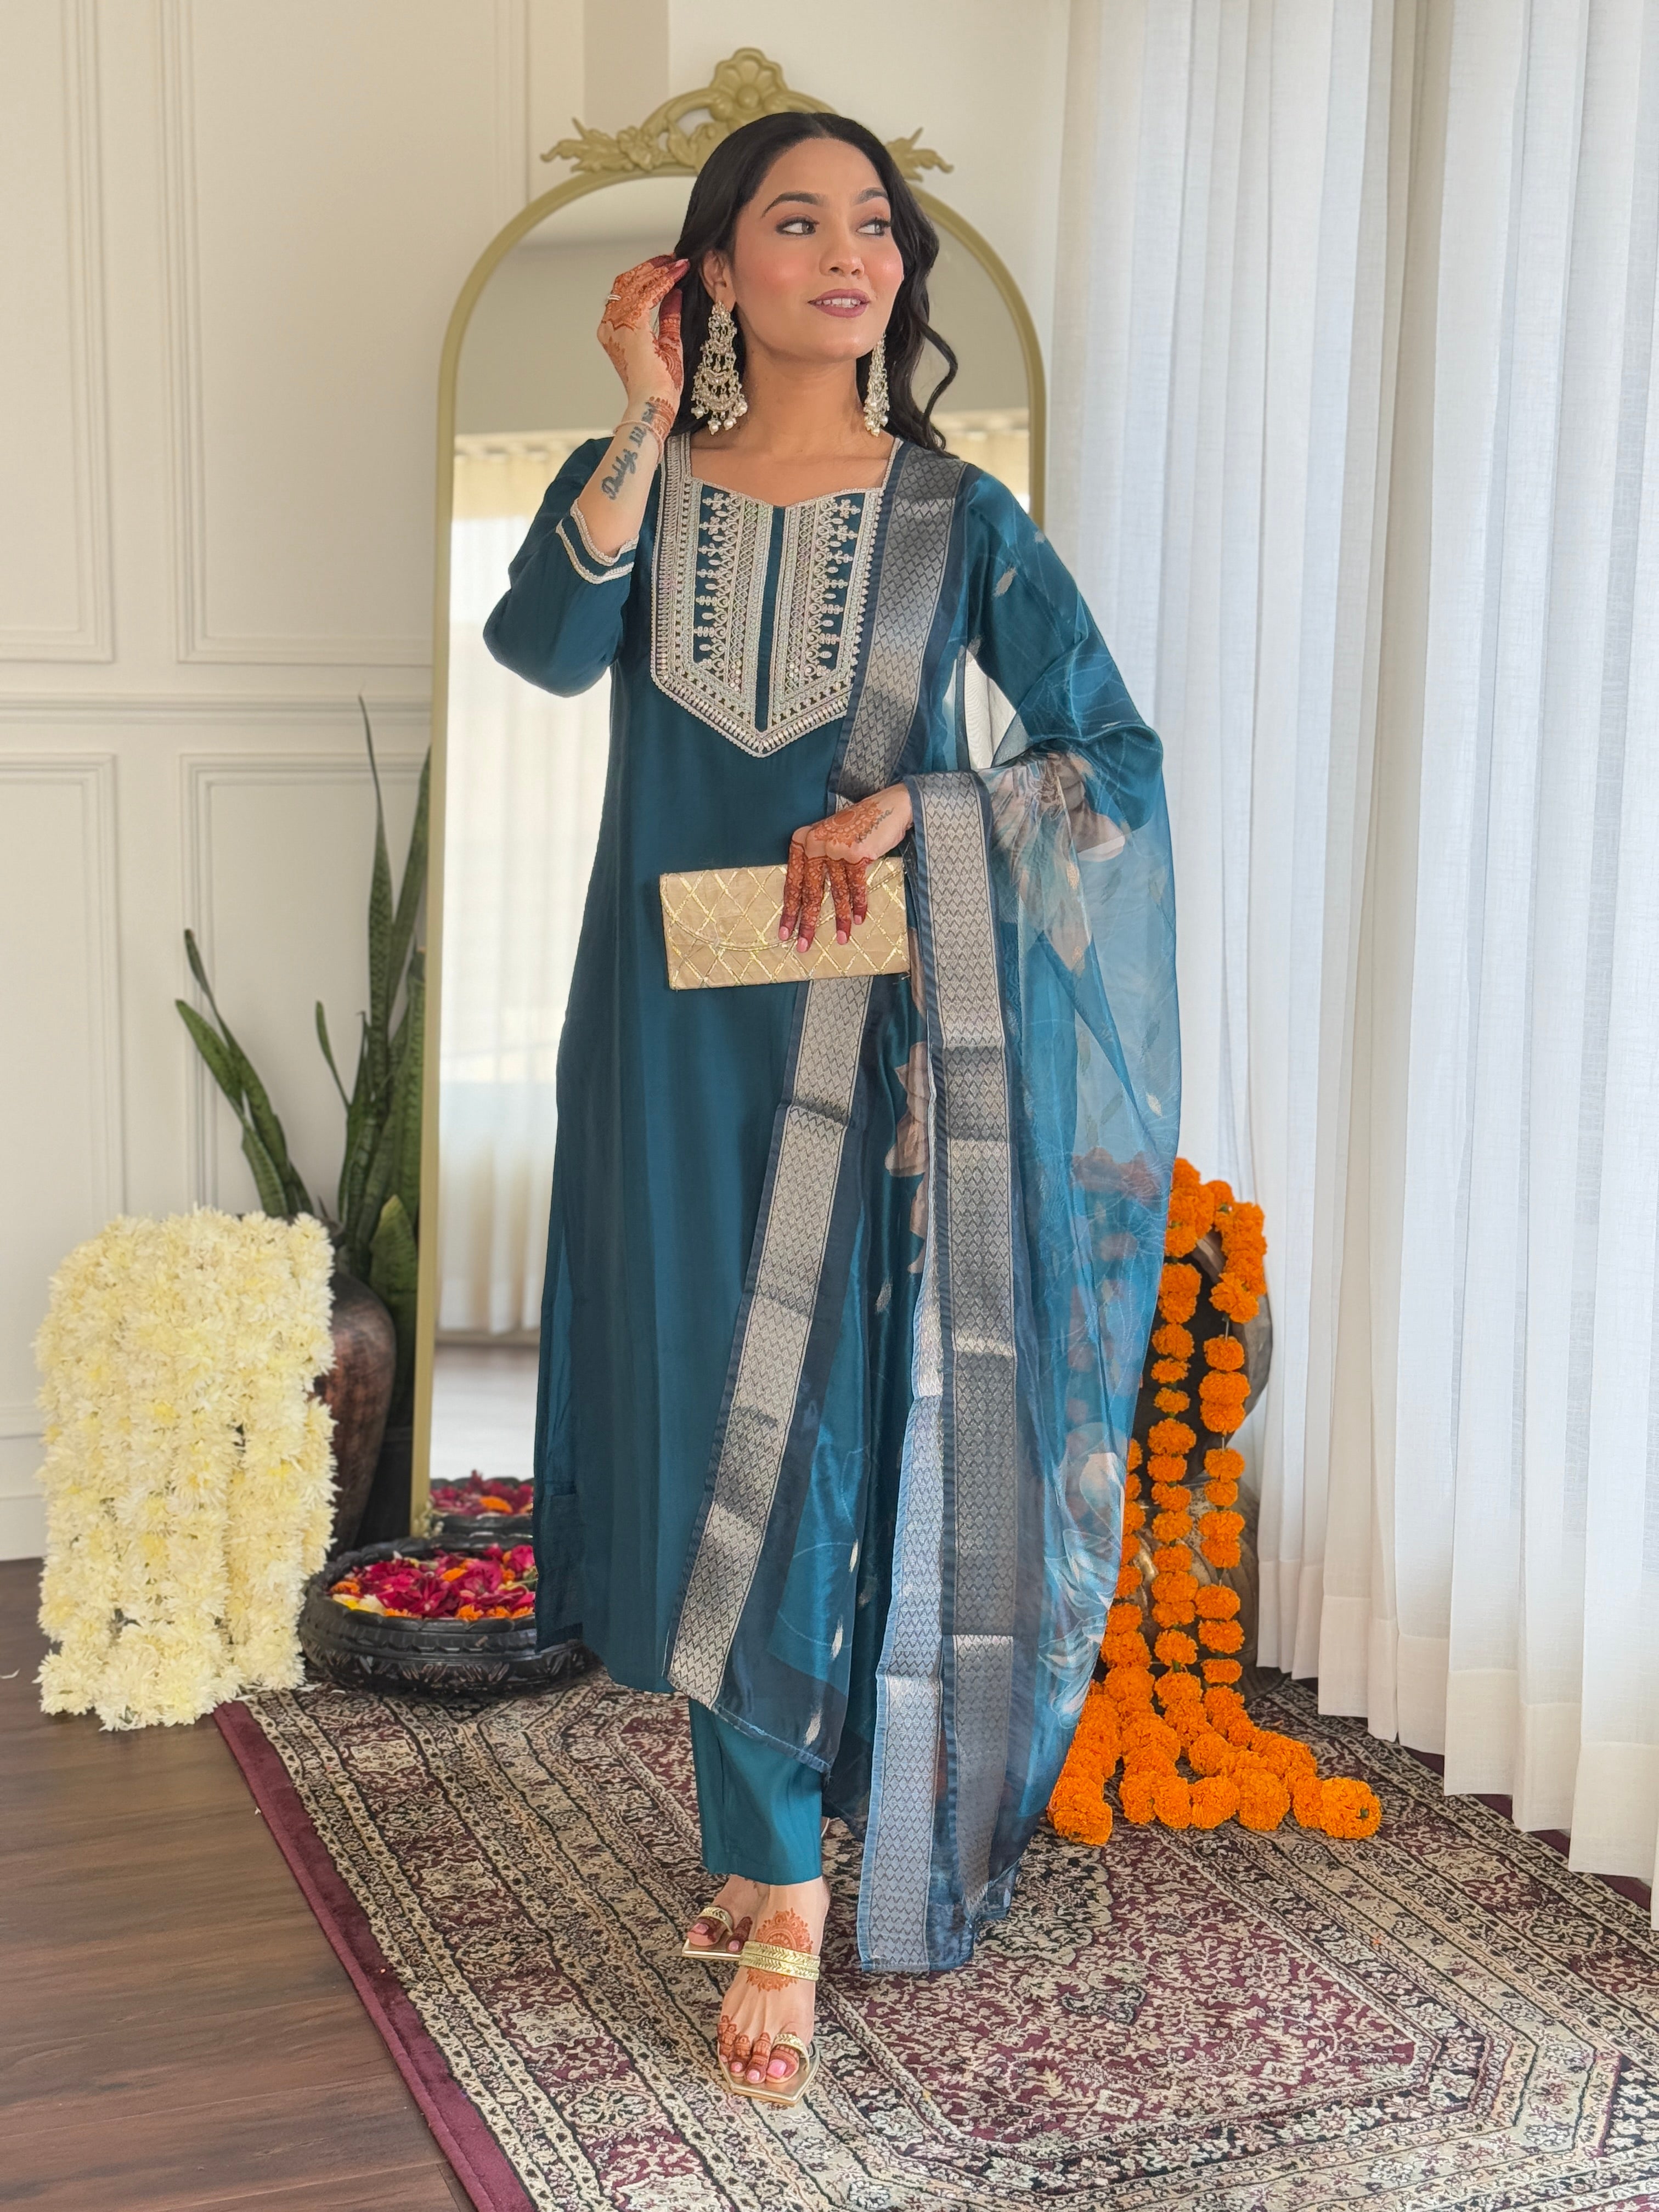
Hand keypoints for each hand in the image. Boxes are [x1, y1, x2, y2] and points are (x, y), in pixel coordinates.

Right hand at [597, 255, 687, 422]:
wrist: (655, 405)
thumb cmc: (660, 387)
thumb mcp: (668, 344)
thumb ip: (668, 318)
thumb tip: (674, 294)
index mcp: (615, 331)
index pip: (626, 293)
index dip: (647, 277)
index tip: (668, 267)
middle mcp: (610, 326)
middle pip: (625, 283)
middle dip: (651, 268)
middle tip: (673, 258)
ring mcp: (616, 325)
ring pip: (634, 284)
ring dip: (658, 271)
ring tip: (678, 263)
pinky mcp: (629, 327)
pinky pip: (645, 294)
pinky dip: (661, 282)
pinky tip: (676, 275)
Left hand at [780, 785, 912, 951]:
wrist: (887, 808)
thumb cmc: (857, 827)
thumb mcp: (829, 839)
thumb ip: (817, 862)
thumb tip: (810, 901)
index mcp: (803, 840)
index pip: (793, 882)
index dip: (790, 911)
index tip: (785, 933)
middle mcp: (815, 843)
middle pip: (810, 891)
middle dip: (808, 922)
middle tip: (804, 946)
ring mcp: (835, 847)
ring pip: (835, 893)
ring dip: (839, 919)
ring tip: (841, 939)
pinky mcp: (856, 853)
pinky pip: (855, 886)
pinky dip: (858, 905)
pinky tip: (858, 920)